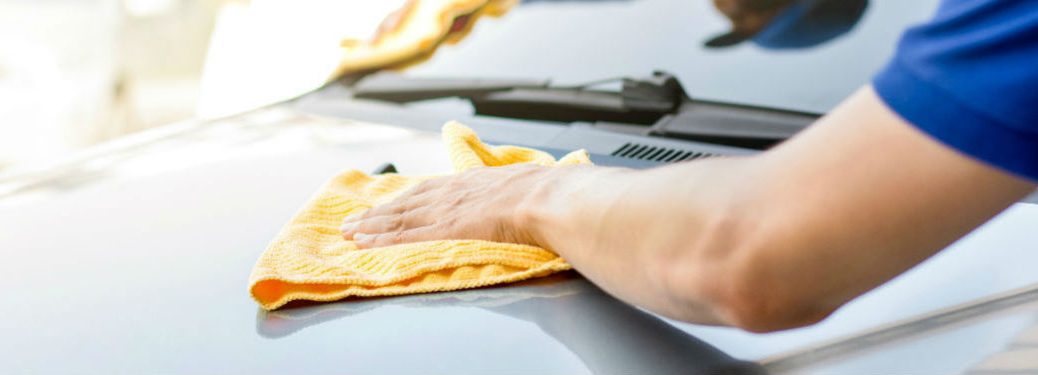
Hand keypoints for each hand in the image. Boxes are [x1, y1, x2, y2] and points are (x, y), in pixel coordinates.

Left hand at [340, 164, 573, 248]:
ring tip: (348, 234)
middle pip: (405, 204)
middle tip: (352, 222)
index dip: (403, 200)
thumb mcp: (525, 182)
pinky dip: (382, 240)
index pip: (427, 190)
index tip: (386, 206)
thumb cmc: (544, 192)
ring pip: (398, 219)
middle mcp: (452, 193)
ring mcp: (446, 210)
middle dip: (376, 214)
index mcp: (471, 181)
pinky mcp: (445, 229)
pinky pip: (406, 236)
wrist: (546, 197)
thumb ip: (513, 190)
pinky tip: (364, 244)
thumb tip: (523, 192)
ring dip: (370, 227)